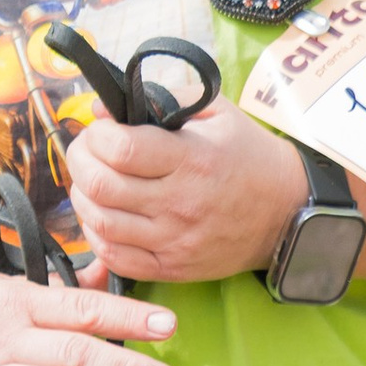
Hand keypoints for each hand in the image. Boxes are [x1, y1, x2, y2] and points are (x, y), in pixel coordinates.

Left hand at [65, 104, 304, 284]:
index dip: (96, 136)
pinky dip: (97, 237)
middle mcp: (181, 202)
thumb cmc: (248, 156)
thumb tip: (102, 109)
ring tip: (92, 183)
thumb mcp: (215, 112)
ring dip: (83, 199)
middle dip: (79, 163)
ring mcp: (175, 240)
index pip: (120, 149)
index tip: (101, 130)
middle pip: (101, 186)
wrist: (286, 212)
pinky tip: (103, 217)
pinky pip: (116, 258)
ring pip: (101, 224)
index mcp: (191, 158)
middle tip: (87, 153)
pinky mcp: (173, 267)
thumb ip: (160, 98)